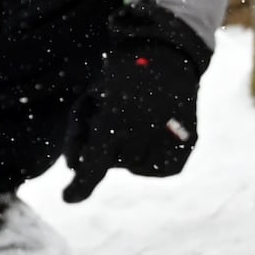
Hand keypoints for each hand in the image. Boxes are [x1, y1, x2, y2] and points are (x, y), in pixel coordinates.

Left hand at [62, 4, 211, 204]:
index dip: (82, 185)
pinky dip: (149, 157)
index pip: (96, 162)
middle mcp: (145, 132)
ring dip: (128, 151)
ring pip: (134, 167)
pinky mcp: (186, 147)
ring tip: (137, 120)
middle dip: (108, 146)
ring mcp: (169, 141)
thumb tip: (72, 168)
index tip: (68, 198)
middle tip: (117, 117)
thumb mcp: (91, 97)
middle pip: (112, 163)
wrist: (168, 55)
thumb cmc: (121, 76)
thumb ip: (77, 134)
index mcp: (117, 118)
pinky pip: (157, 168)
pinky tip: (152, 132)